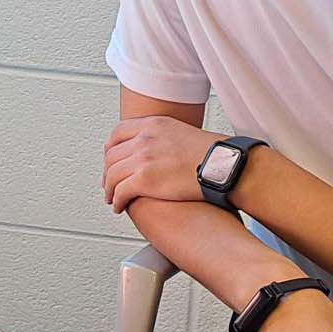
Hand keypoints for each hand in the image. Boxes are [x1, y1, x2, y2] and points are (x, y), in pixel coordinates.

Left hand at [103, 116, 223, 214]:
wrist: (225, 166)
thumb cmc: (213, 155)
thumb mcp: (184, 133)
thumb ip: (164, 139)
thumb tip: (158, 151)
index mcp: (153, 125)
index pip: (118, 133)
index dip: (110, 150)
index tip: (111, 160)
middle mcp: (145, 138)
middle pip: (112, 155)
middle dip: (108, 172)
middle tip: (109, 183)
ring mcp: (143, 158)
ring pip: (112, 174)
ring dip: (109, 189)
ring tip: (113, 198)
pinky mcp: (145, 179)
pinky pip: (120, 191)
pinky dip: (117, 200)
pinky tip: (120, 206)